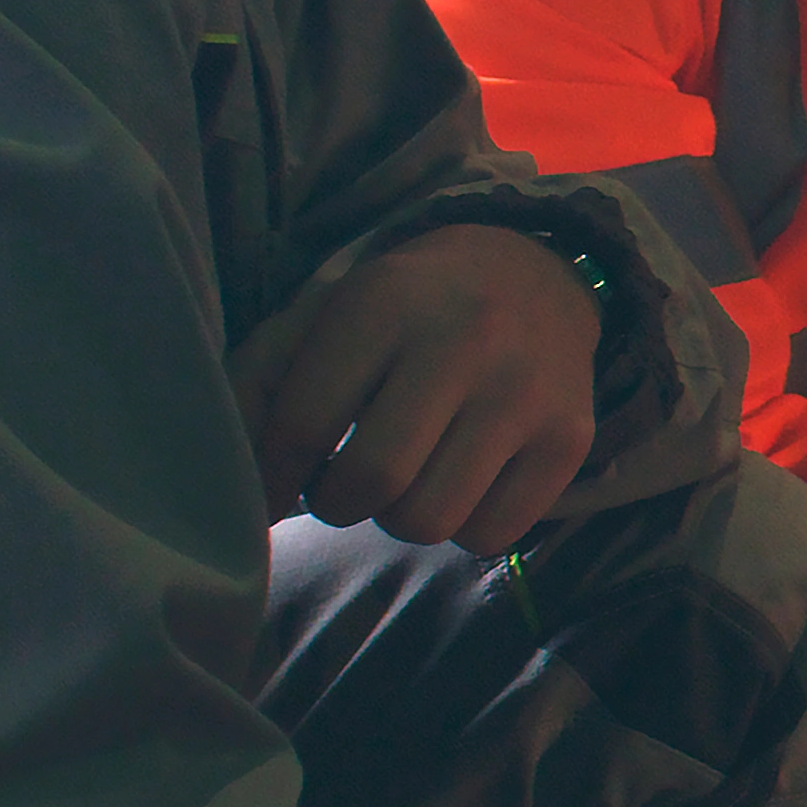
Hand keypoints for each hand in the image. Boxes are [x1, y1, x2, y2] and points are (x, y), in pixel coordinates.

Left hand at [236, 225, 604, 550]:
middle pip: (372, 481)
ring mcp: (526, 392)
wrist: (532, 271)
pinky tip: (455, 482)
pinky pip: (491, 534)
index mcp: (383, 303)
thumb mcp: (320, 320)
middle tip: (338, 484)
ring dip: (397, 516)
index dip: (273, 475)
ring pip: (431, 519)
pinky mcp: (569, 438)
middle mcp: (465, 340)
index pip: (303, 426)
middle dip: (335, 503)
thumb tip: (237, 496)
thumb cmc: (401, 311)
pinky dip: (460, 526)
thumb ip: (256, 390)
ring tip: (400, 480)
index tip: (275, 484)